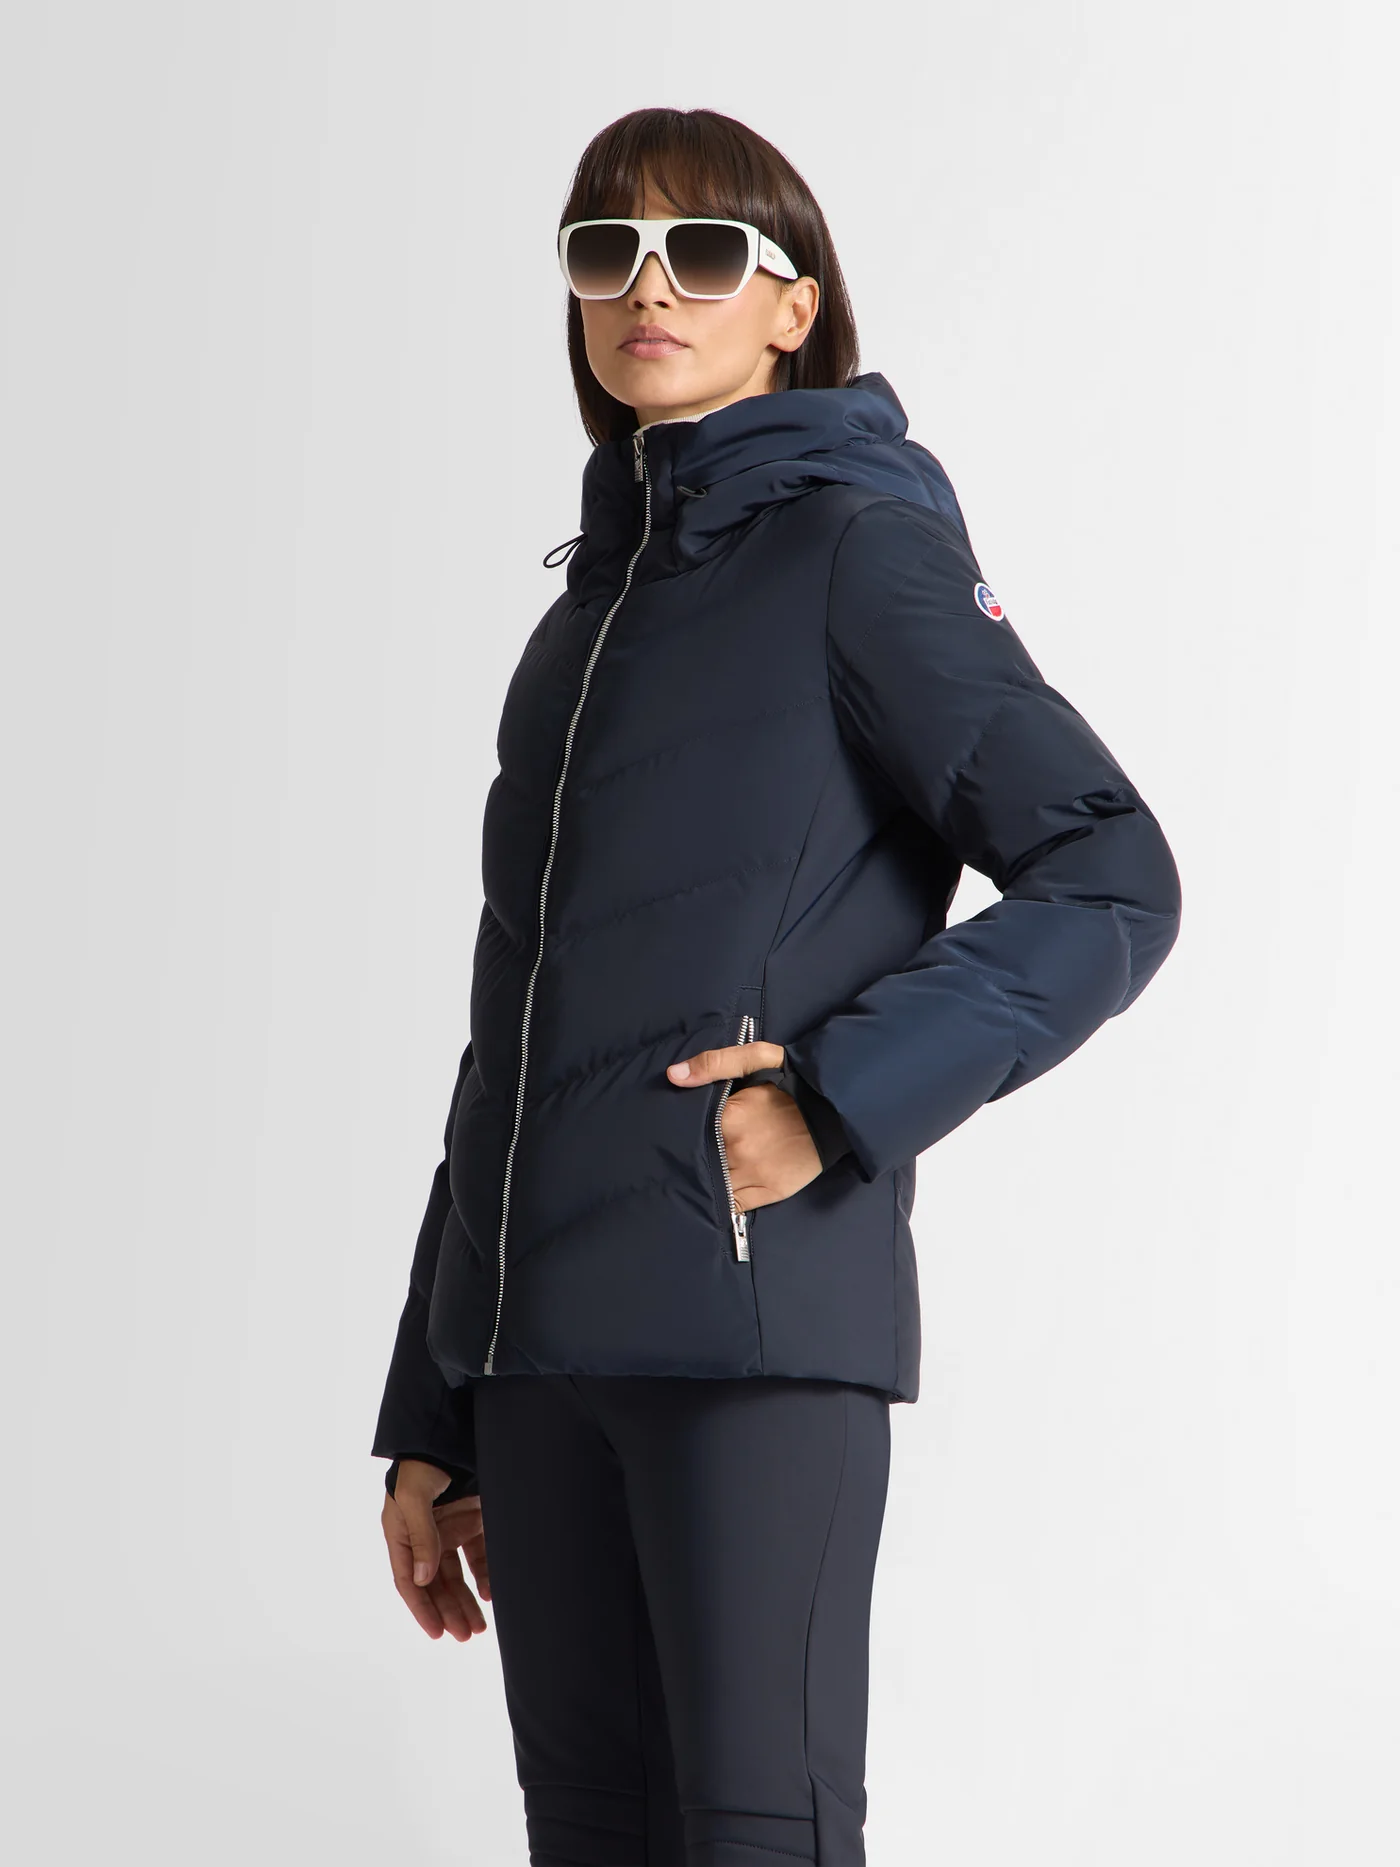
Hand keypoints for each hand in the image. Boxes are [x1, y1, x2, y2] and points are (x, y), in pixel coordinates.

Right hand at [381, 1459, 490, 1641]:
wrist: (451, 1432)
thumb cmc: (423, 1463)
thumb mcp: (414, 1497)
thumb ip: (420, 1536)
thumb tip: (422, 1578)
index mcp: (401, 1533)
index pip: (408, 1581)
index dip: (422, 1609)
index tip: (437, 1633)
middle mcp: (424, 1537)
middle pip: (435, 1584)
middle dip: (449, 1611)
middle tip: (465, 1635)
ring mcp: (449, 1529)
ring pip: (457, 1575)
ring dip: (466, 1601)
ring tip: (479, 1628)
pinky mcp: (472, 1520)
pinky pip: (478, 1556)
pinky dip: (484, 1576)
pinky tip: (492, 1593)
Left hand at [666, 1040, 820, 1213]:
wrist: (838, 1112)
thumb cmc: (796, 1082)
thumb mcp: (759, 1057)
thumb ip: (715, 1063)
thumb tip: (674, 1075)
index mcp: (731, 1117)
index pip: (688, 1129)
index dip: (680, 1129)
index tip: (670, 1129)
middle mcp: (738, 1150)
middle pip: (697, 1158)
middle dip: (687, 1155)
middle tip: (674, 1153)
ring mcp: (754, 1175)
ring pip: (712, 1181)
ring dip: (702, 1176)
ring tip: (691, 1171)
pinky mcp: (769, 1192)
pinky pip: (733, 1203)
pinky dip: (722, 1196)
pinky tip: (715, 1187)